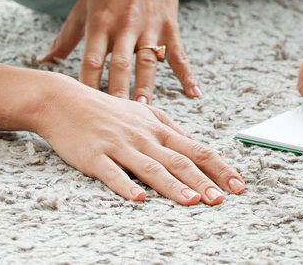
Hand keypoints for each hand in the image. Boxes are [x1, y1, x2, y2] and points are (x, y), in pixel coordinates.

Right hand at [36, 78, 243, 204]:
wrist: (64, 101)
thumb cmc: (107, 111)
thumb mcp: (144, 115)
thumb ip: (171, 133)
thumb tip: (202, 151)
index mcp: (158, 128)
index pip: (196, 149)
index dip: (219, 168)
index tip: (239, 185)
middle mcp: (143, 136)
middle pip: (179, 160)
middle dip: (203, 181)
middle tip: (222, 199)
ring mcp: (119, 145)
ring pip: (151, 167)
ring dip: (173, 186)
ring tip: (192, 202)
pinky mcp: (94, 155)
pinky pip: (112, 173)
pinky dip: (125, 185)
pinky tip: (138, 199)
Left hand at [38, 0, 195, 101]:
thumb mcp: (83, 5)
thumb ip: (65, 37)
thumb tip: (43, 61)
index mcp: (100, 22)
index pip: (92, 60)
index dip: (87, 85)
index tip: (83, 109)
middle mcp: (124, 26)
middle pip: (119, 66)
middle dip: (117, 93)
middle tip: (115, 120)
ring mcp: (149, 26)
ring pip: (147, 62)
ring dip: (146, 86)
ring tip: (144, 110)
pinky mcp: (169, 25)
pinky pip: (178, 54)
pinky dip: (187, 74)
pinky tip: (195, 93)